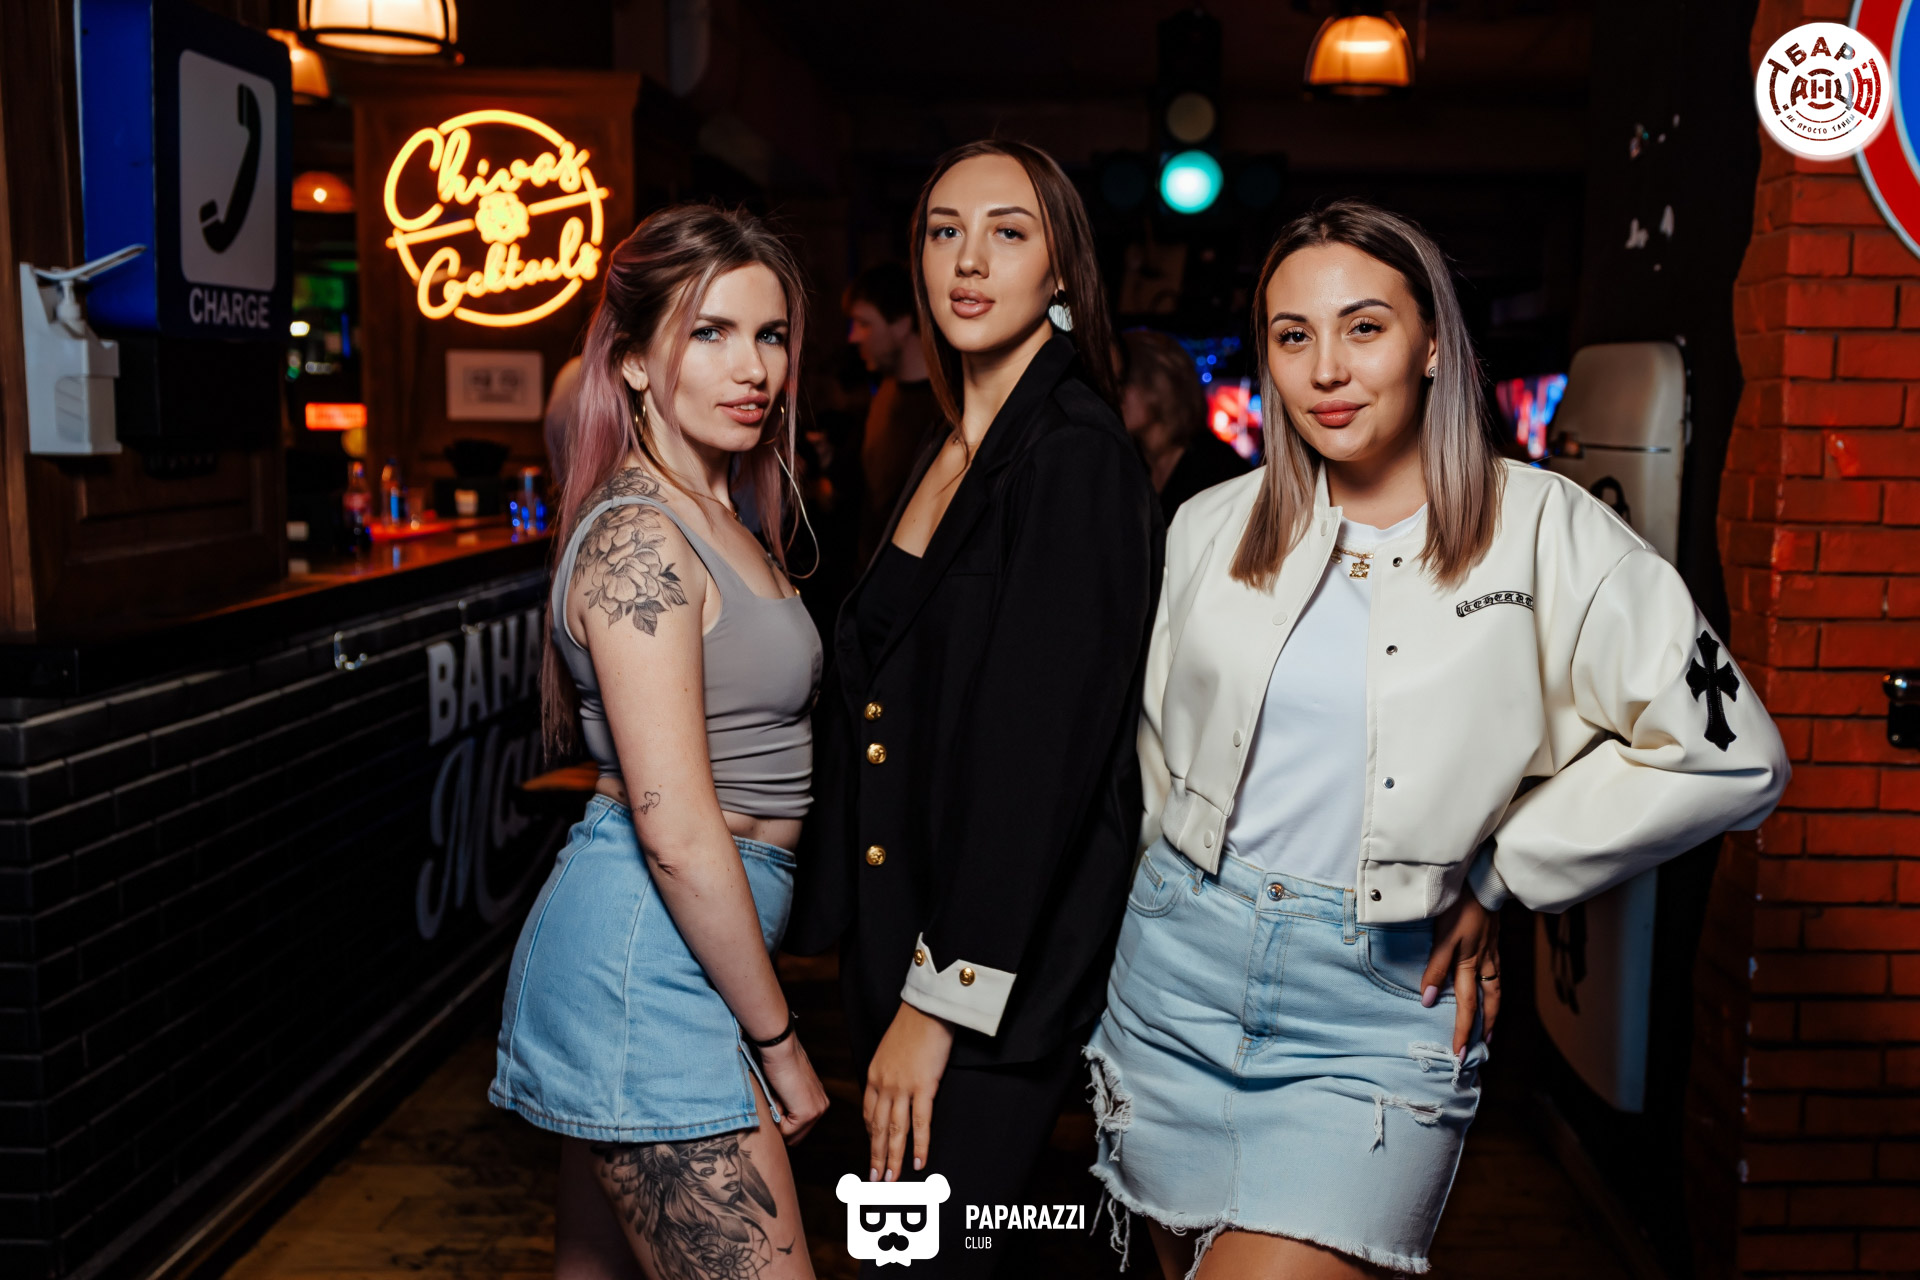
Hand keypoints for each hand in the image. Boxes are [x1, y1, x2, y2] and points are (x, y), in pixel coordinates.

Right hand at [757, 1034, 828, 1143]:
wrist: (780, 1049)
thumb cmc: (778, 1063)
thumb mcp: (786, 1089)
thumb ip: (788, 1105)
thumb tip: (776, 1123)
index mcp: (818, 1101)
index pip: (798, 1129)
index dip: (781, 1119)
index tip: (777, 1098)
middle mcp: (821, 1107)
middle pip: (797, 1136)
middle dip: (781, 1125)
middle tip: (776, 1100)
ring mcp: (817, 1111)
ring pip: (791, 1136)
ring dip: (779, 1121)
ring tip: (778, 1097)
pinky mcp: (807, 1113)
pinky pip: (786, 1131)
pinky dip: (776, 1118)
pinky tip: (779, 1096)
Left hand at [864, 1001, 953, 1181]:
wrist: (927, 1008)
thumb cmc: (913, 1025)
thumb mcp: (890, 1049)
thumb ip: (888, 1070)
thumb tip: (894, 1085)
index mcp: (874, 1074)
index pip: (868, 1112)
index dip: (869, 1135)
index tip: (872, 1150)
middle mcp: (884, 1084)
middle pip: (877, 1127)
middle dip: (875, 1155)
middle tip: (874, 1179)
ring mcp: (903, 1087)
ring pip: (895, 1131)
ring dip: (892, 1158)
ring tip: (890, 1179)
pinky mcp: (924, 1086)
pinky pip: (920, 1123)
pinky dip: (920, 1145)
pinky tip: (919, 1162)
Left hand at [1420, 891, 1500, 1057]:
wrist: (1485, 878)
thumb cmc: (1460, 904)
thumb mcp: (1444, 935)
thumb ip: (1436, 967)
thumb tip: (1428, 999)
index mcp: (1469, 963)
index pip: (1467, 1005)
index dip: (1462, 1029)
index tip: (1457, 1052)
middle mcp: (1484, 962)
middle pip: (1485, 1003)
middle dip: (1480, 1029)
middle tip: (1477, 1052)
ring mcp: (1491, 952)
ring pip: (1495, 990)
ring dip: (1492, 1014)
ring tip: (1489, 1032)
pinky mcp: (1493, 942)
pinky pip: (1497, 975)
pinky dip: (1495, 991)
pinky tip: (1491, 992)